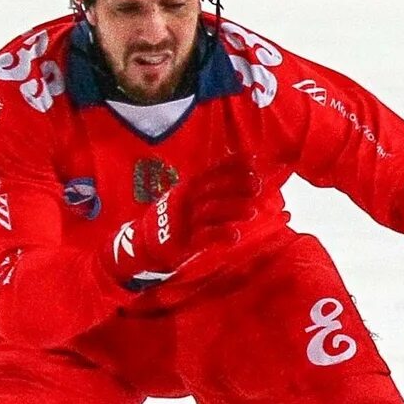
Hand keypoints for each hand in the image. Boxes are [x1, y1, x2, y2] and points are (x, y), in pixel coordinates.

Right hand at [105, 164, 255, 287]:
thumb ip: (207, 186)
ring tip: (252, 211)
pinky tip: (235, 235)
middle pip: (213, 189)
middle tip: (258, 185)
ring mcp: (184, 220)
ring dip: (232, 210)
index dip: (232, 164)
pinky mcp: (184, 240)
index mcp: (187, 187)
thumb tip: (235, 169)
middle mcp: (185, 200)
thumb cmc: (175, 217)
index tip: (253, 159)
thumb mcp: (186, 197)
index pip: (212, 171)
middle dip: (236, 185)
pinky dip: (221, 235)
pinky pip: (204, 236)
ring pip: (211, 211)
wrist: (145, 244)